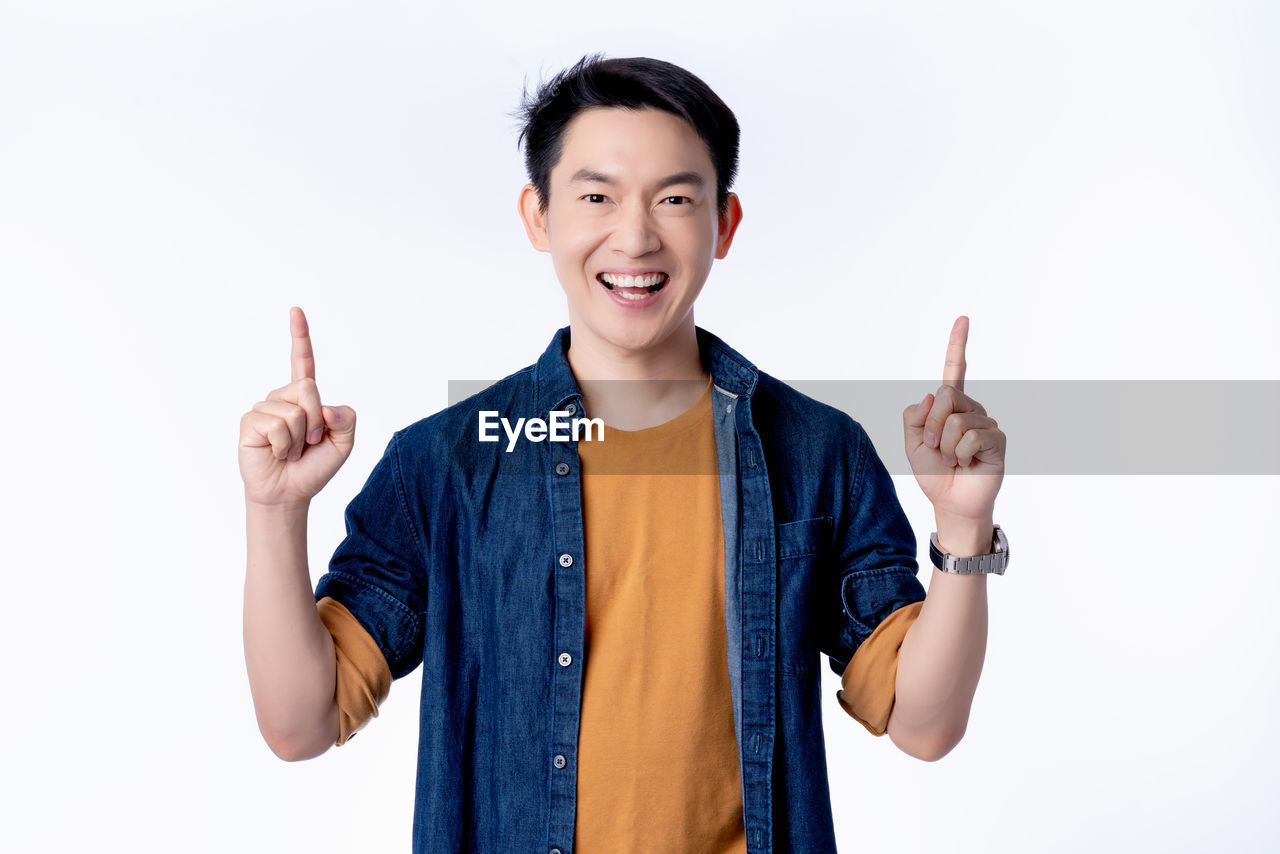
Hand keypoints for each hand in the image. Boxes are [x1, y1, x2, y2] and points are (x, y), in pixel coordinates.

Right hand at [238, 306, 356, 507]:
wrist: (290, 493)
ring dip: (299, 439)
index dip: (300, 336)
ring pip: (293, 411)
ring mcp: (265, 409)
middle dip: (316, 421)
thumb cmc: (315, 467)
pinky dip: (283, 444)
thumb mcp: (344, 444)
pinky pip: (276, 425)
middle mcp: (283, 398)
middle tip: (309, 443)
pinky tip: (277, 453)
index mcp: (306, 398)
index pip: (303, 362)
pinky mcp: (250, 422)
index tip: (295, 310)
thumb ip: (347, 420)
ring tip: (291, 451)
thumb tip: (326, 406)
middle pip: (308, 388)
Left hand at [902, 316, 1004, 523]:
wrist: (950, 502)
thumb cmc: (933, 473)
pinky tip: (966, 463)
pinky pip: (971, 436)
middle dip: (931, 425)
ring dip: (945, 446)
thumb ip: (913, 417)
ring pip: (956, 420)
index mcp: (949, 406)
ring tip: (952, 460)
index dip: (957, 345)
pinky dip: (960, 453)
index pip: (954, 371)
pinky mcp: (996, 439)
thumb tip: (932, 396)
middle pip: (945, 396)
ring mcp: (985, 422)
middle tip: (933, 448)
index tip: (963, 319)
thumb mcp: (912, 444)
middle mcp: (970, 409)